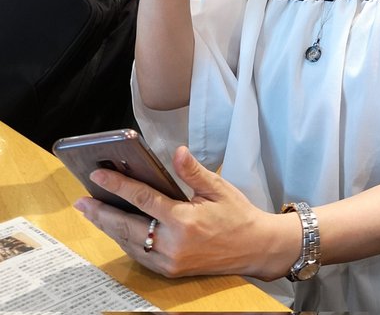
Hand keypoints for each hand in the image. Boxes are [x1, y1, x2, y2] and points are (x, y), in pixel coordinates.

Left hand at [74, 147, 295, 279]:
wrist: (255, 248)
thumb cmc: (237, 214)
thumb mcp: (218, 188)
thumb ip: (192, 172)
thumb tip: (177, 152)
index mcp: (185, 220)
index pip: (143, 199)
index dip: (119, 186)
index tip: (99, 175)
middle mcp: (173, 244)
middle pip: (127, 226)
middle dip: (101, 212)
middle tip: (81, 201)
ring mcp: (170, 261)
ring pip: (129, 243)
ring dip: (108, 227)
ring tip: (92, 212)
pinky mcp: (170, 271)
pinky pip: (139, 255)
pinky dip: (124, 241)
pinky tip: (116, 229)